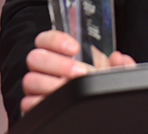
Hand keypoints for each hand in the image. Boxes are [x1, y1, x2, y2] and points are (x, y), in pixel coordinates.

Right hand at [20, 30, 136, 115]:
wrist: (96, 108)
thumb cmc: (98, 83)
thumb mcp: (112, 72)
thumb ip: (120, 65)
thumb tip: (119, 58)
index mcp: (61, 53)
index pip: (45, 39)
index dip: (56, 40)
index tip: (75, 48)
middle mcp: (46, 68)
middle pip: (35, 58)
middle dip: (59, 64)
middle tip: (80, 71)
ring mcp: (38, 87)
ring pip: (30, 80)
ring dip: (52, 84)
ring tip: (71, 87)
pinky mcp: (34, 106)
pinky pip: (28, 103)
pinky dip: (42, 102)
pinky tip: (58, 101)